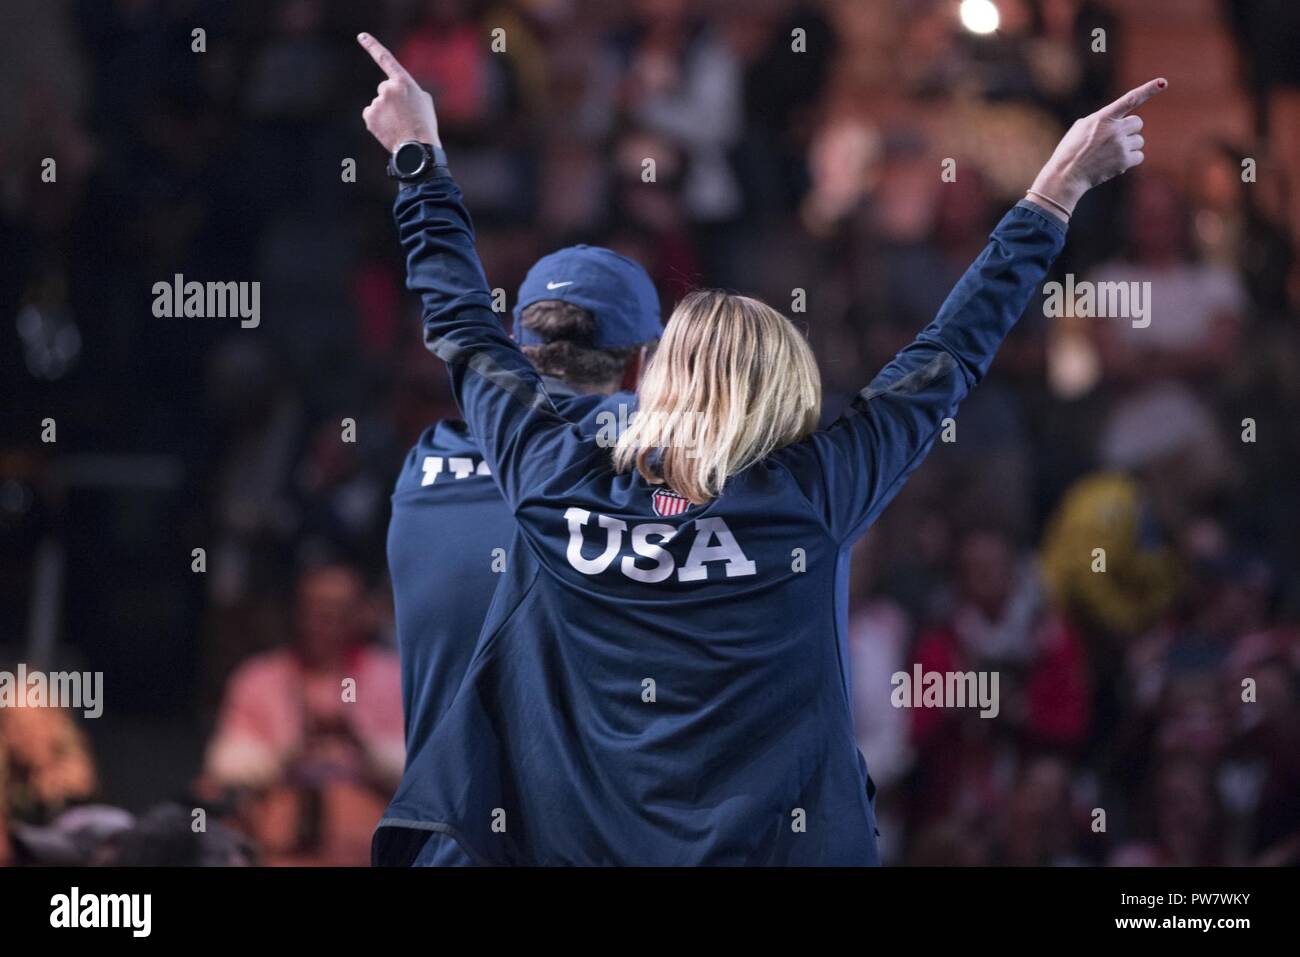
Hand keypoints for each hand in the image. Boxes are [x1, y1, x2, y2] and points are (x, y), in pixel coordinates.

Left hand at [357, 32, 440, 151]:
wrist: (417, 148)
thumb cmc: (424, 125)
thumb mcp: (424, 101)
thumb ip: (408, 90)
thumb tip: (397, 92)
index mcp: (403, 82)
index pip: (385, 59)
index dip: (372, 46)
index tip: (361, 36)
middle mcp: (387, 88)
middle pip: (384, 89)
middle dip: (391, 100)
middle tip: (404, 116)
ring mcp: (376, 102)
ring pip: (378, 104)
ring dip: (386, 113)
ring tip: (399, 125)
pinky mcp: (369, 116)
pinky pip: (371, 115)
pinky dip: (378, 121)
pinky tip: (389, 129)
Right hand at [1029, 77, 1166, 212]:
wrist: (1066, 175)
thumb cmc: (1070, 151)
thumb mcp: (1081, 128)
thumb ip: (1102, 119)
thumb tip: (1119, 119)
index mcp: (1103, 117)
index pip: (1130, 100)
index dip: (1148, 90)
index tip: (1163, 82)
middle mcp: (1114, 129)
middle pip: (1138, 123)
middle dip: (1129, 131)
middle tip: (1113, 140)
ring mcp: (1120, 146)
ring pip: (1139, 141)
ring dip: (1129, 146)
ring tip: (1109, 154)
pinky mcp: (1124, 161)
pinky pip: (1139, 156)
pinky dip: (1130, 160)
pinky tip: (1114, 163)